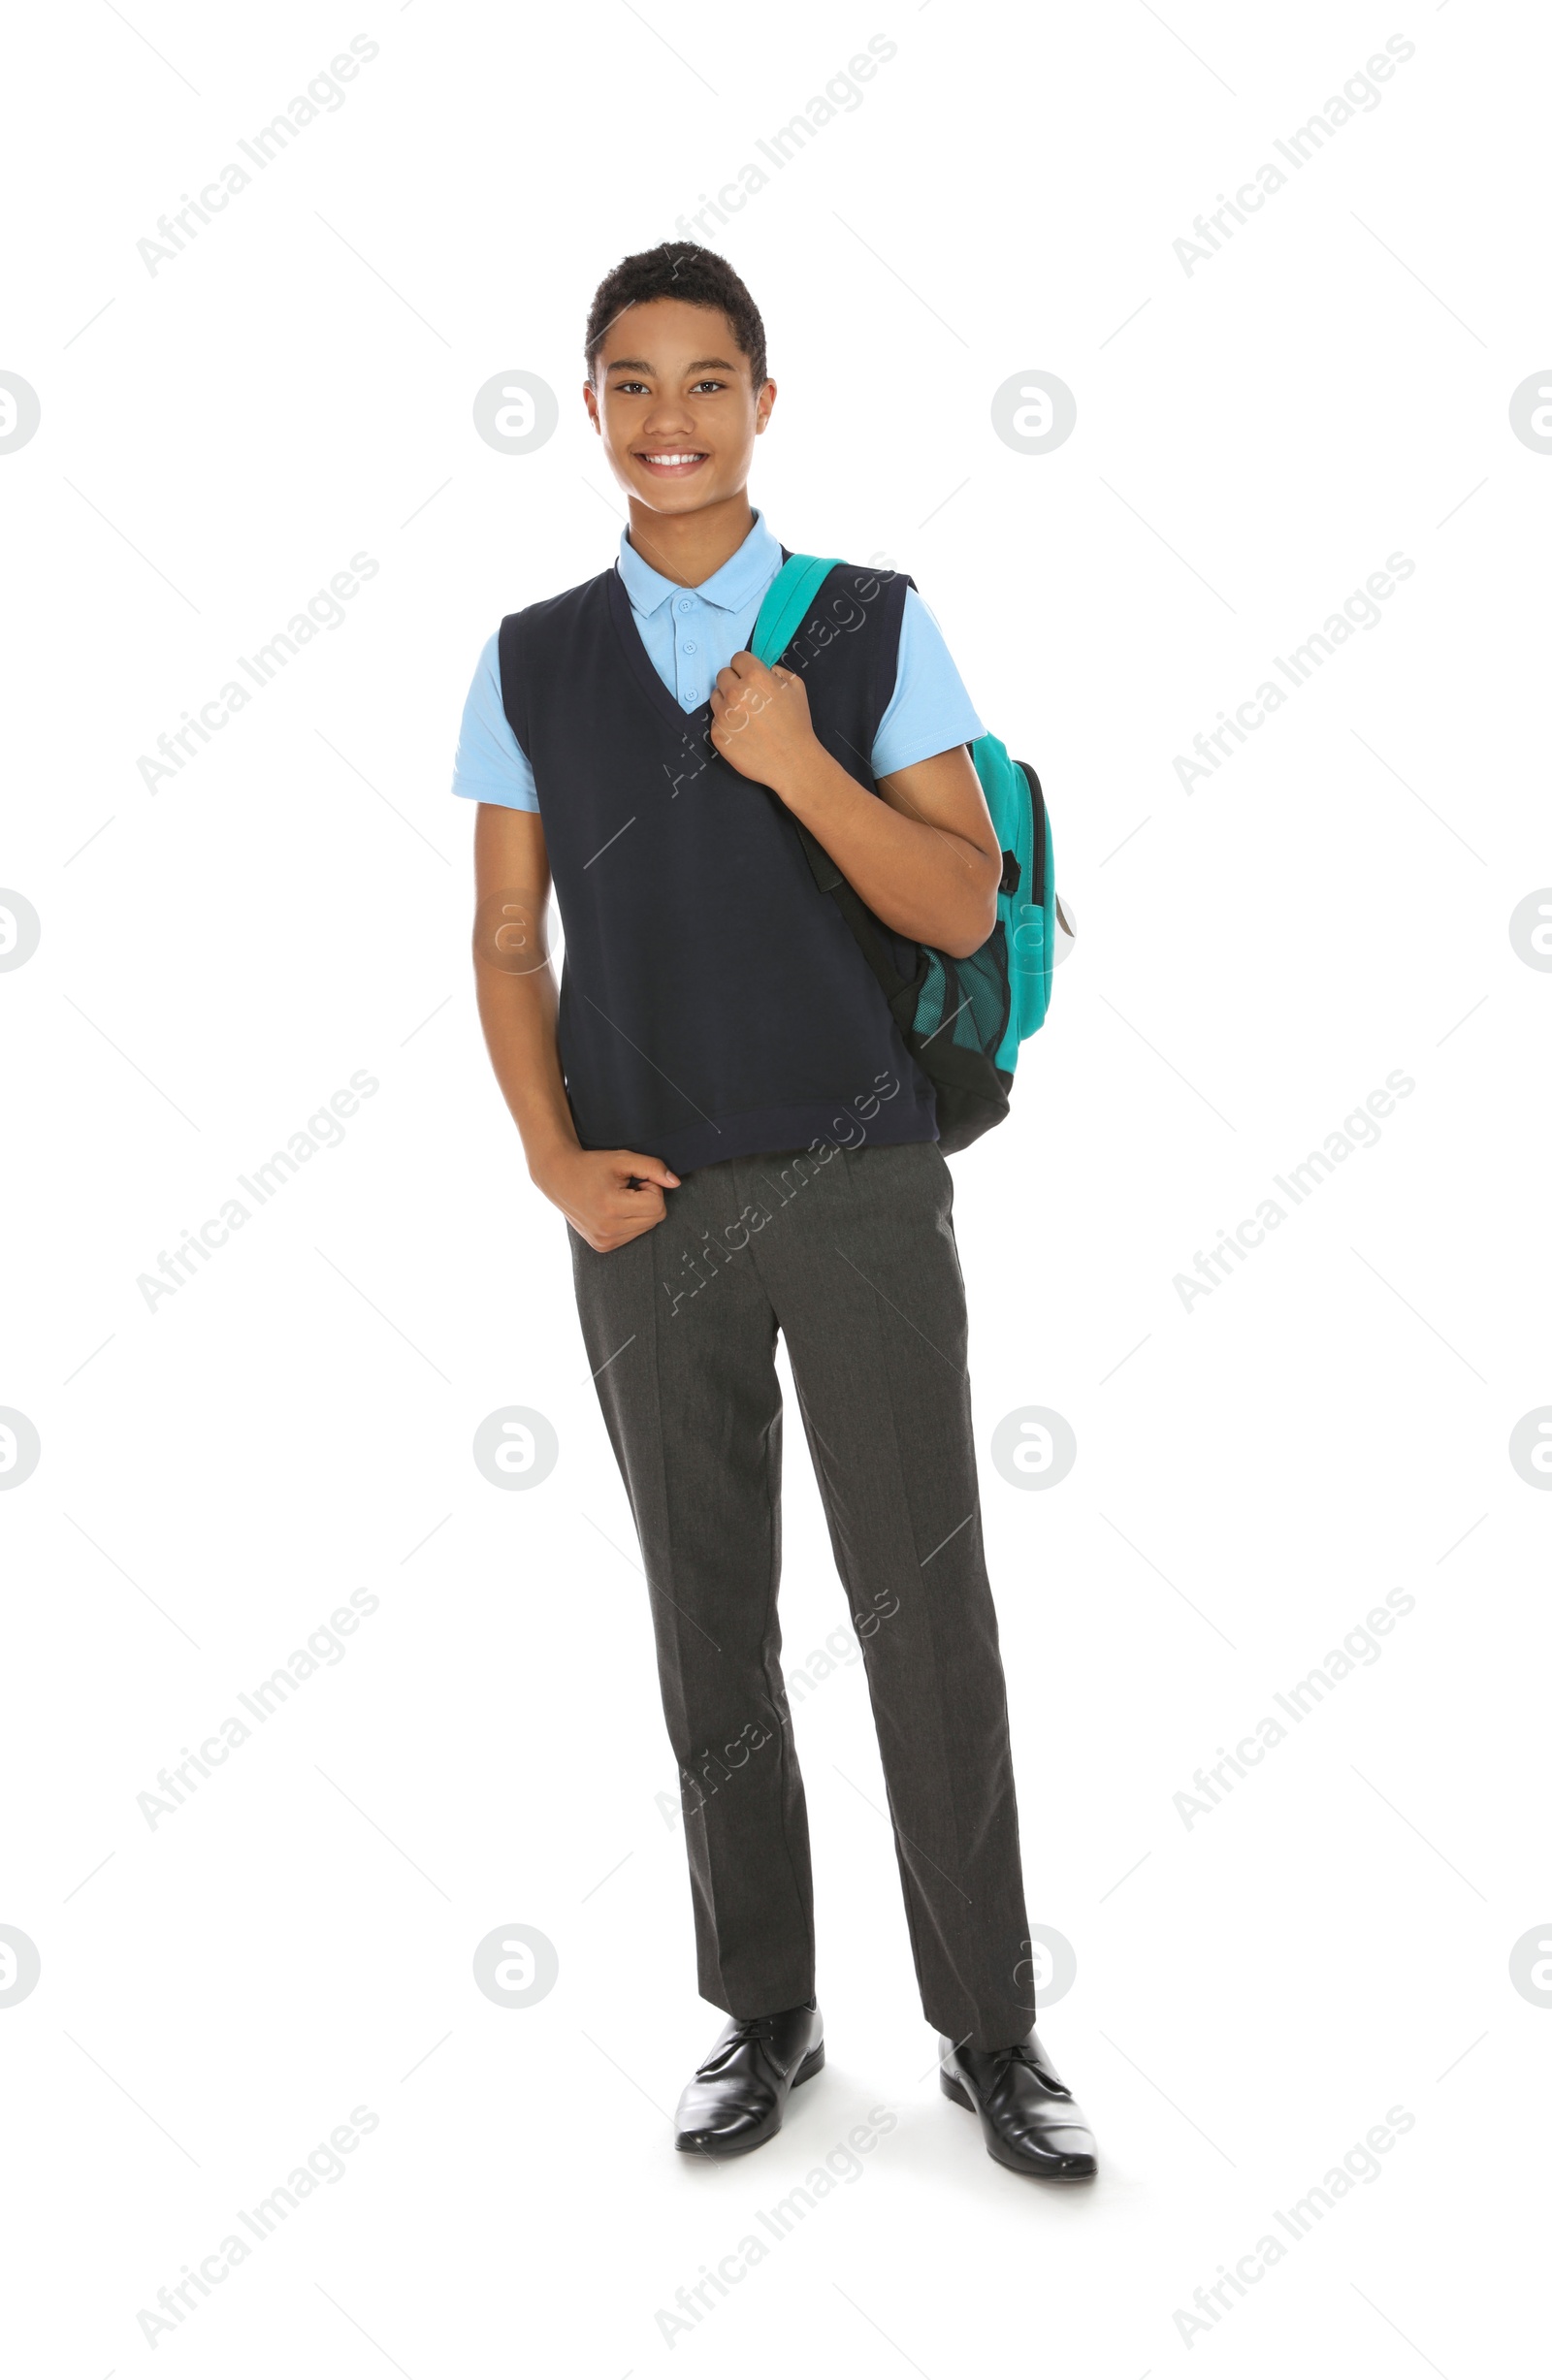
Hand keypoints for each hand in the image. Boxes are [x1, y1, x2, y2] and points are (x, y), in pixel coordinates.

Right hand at [531, 1145, 679, 1252]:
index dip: (651, 1187)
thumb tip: (676, 1183)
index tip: (635, 1180)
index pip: (657, 1205)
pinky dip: (630, 1221)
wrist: (559, 1178)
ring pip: (647, 1228)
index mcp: (611, 1208)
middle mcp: (607, 1230)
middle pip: (656, 1219)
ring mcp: (604, 1241)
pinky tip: (612, 1209)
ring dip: (639, 1211)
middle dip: (648, 1200)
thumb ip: (653, 1167)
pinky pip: (633, 1235)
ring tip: (618, 1198)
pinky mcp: (602, 1246)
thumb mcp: (623, 1159)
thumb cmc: (592, 1165)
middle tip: (627, 1188)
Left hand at [708, 650, 817, 796]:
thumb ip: (778, 671)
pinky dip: (727, 723)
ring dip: (727, 702)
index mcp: (755, 678)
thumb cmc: (797, 724)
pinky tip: (743, 732)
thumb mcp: (797, 688)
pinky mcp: (717, 735)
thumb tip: (764, 669)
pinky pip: (716, 720)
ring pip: (716, 697)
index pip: (737, 658)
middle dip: (734, 681)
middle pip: (722, 675)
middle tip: (747, 696)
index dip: (745, 666)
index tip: (750, 676)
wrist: (792, 761)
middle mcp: (735, 694)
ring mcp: (723, 715)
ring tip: (746, 716)